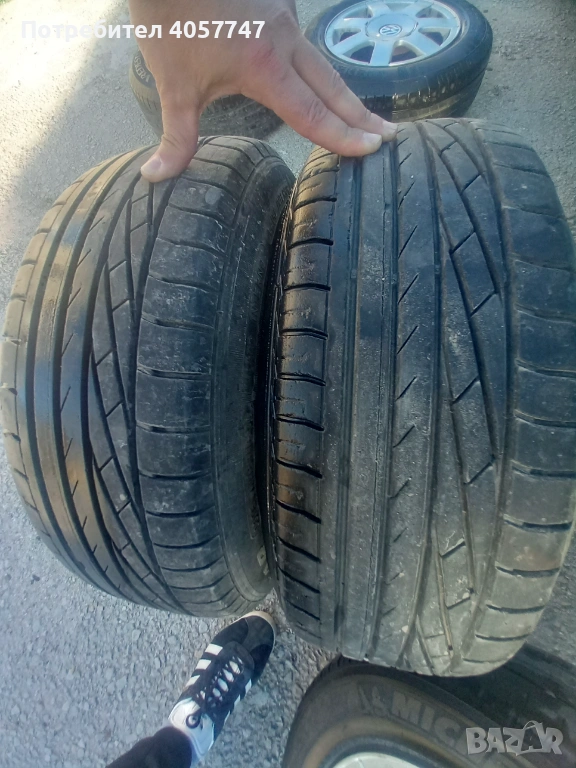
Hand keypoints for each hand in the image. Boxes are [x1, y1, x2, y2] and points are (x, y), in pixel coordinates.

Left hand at [129, 0, 397, 181]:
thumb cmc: (169, 19)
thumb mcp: (172, 85)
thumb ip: (175, 136)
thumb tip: (156, 177)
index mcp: (265, 66)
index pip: (313, 113)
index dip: (344, 136)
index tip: (371, 150)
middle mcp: (285, 40)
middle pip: (333, 88)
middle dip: (362, 117)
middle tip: (388, 136)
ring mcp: (285, 15)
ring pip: (322, 63)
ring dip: (343, 92)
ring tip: (361, 115)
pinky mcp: (278, 3)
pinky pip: (302, 41)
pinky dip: (314, 66)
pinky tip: (317, 79)